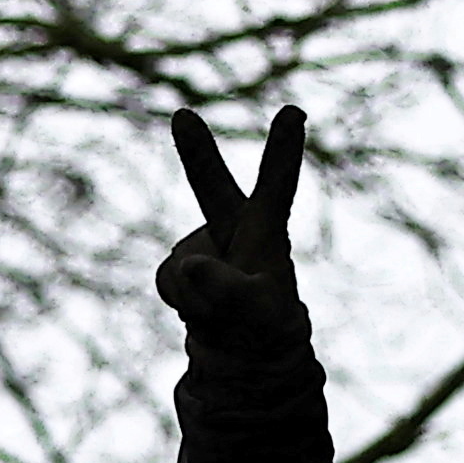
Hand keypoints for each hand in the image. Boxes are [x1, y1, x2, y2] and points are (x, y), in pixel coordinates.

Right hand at [159, 106, 311, 342]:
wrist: (242, 352)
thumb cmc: (265, 326)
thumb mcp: (255, 312)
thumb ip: (226, 289)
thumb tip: (189, 264)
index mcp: (267, 231)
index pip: (277, 185)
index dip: (284, 149)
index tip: (294, 110)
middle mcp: (233, 229)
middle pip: (212, 187)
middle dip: (198, 154)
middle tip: (183, 115)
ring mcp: (203, 246)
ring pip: (183, 266)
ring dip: (197, 297)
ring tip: (224, 313)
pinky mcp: (181, 266)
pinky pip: (169, 282)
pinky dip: (183, 302)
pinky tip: (202, 312)